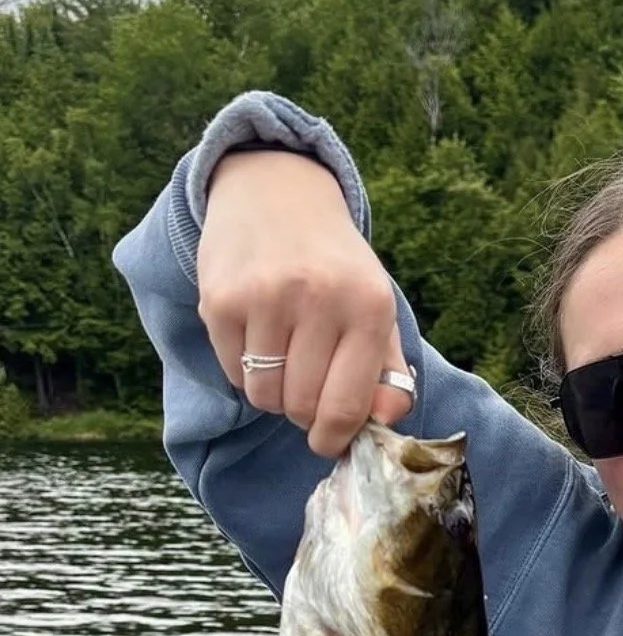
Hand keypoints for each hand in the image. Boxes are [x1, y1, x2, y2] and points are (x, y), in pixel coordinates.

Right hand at [197, 150, 414, 458]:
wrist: (277, 195)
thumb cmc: (334, 267)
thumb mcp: (375, 309)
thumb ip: (387, 372)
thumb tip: (384, 422)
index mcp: (369, 306)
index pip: (346, 406)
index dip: (334, 437)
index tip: (328, 441)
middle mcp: (318, 297)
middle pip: (300, 407)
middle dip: (303, 413)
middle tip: (305, 388)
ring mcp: (266, 297)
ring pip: (263, 396)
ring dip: (273, 394)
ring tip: (283, 359)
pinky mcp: (222, 299)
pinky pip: (233, 373)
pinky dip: (245, 371)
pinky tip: (258, 336)